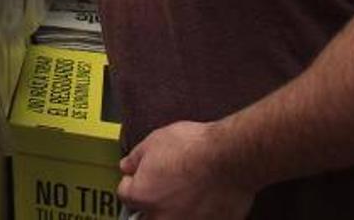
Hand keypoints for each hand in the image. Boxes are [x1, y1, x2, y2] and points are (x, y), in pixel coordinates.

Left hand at [117, 121, 254, 219]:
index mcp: (142, 196)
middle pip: (146, 216)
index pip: (125, 195)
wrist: (229, 158)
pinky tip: (204, 200)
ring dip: (174, 211)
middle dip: (150, 203)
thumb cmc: (193, 147)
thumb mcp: (154, 141)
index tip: (137, 176)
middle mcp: (161, 217)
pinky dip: (198, 214)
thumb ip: (135, 158)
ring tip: (185, 195)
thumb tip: (128, 166)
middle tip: (162, 189)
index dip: (131, 181)